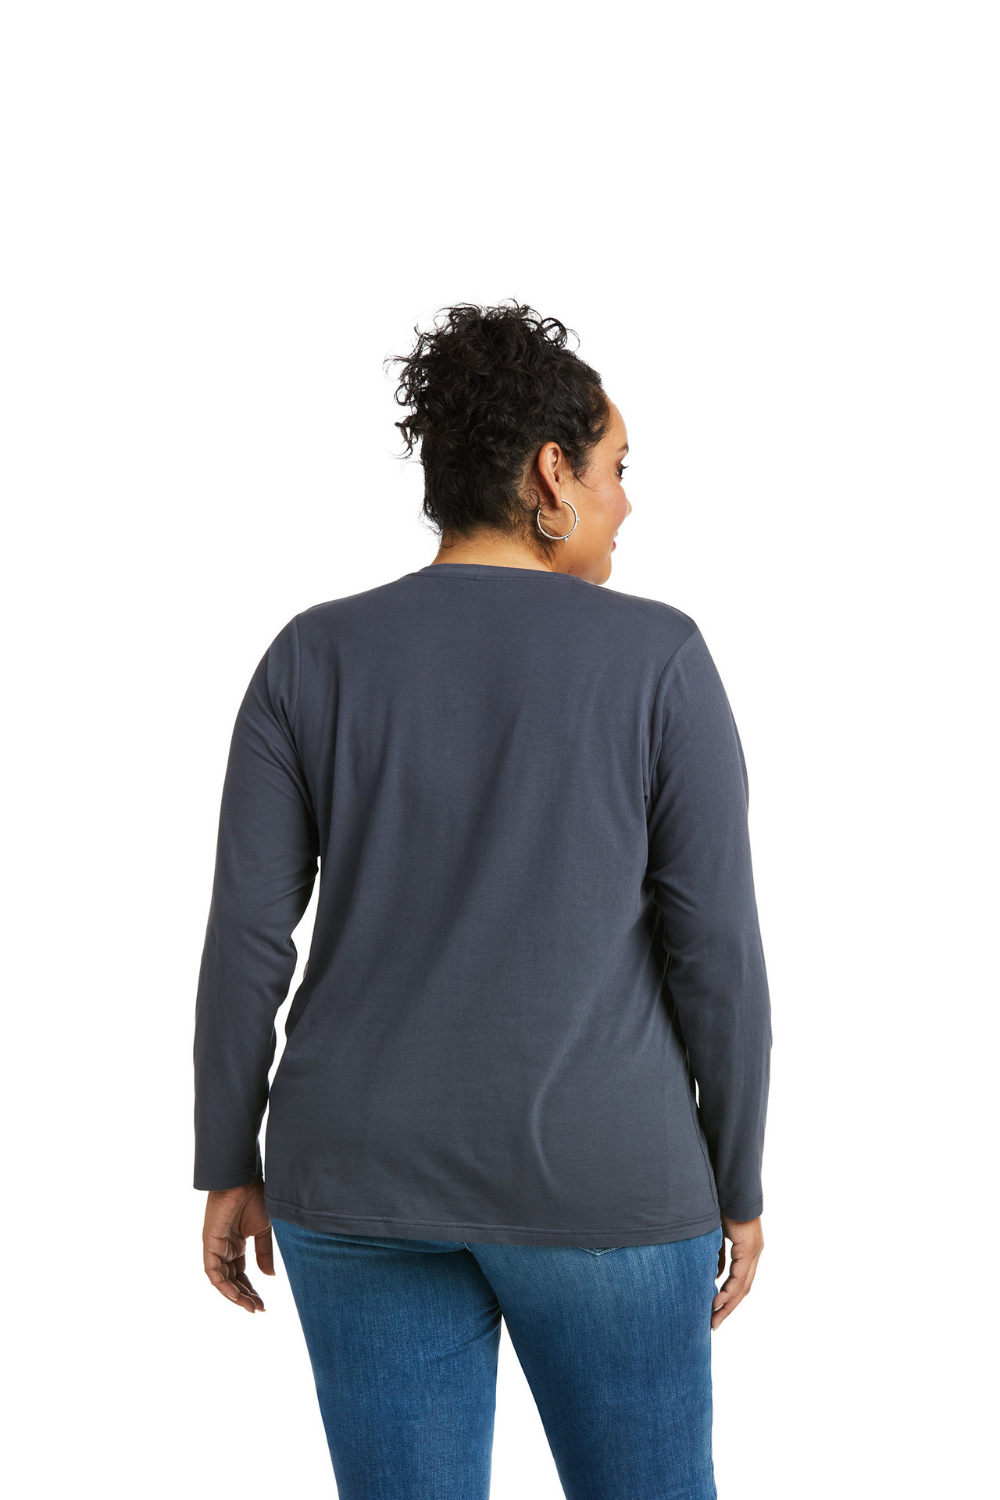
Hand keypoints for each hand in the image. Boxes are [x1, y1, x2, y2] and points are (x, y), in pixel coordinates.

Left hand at [202, 1178, 273, 1312]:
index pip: (241, 1274)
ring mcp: (215, 1247)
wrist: (244, 1179)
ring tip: (249, 1305)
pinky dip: (222, 1284)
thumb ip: (264, 1254)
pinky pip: (212, 1271)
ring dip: (234, 1295)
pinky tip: (235, 1294)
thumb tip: (269, 1277)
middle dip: (244, 1296)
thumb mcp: (263, 1231)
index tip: (263, 1304)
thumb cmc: (254, 1198)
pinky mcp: (209, 1243)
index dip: (251, 1290)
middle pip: (232, 1280)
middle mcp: (224, 1249)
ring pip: (221, 1280)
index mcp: (236, 1245)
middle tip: (257, 1309)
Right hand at [712, 1215, 762, 1329]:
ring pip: (743, 1286)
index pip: (740, 1281)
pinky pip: (739, 1275)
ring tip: (715, 1318)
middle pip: (743, 1289)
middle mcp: (754, 1253)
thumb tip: (715, 1276)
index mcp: (747, 1251)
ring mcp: (753, 1251)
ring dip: (729, 1304)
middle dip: (729, 1308)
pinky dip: (729, 1290)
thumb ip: (718, 1256)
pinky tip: (718, 1301)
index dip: (728, 1299)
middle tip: (714, 1324)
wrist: (730, 1187)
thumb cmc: (722, 1207)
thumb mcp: (717, 1236)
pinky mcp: (748, 1248)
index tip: (714, 1311)